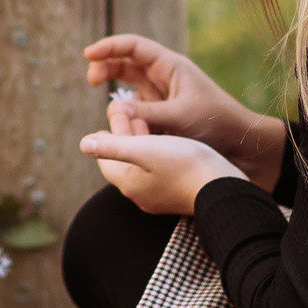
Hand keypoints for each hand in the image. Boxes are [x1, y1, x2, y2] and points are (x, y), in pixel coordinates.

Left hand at [80, 97, 248, 214]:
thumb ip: (113, 147)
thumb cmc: (185, 165)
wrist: (224, 188)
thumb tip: (83, 144)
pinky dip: (158, 153)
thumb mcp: (145, 150)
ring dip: (142, 142)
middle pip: (124, 161)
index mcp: (129, 183)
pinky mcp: (178, 195)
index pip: (106, 159)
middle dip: (125, 135)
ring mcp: (160, 197)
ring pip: (143, 165)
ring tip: (148, 121)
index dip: (107, 134)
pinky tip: (170, 140)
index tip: (114, 113)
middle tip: (128, 110)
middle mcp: (141, 194)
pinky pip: (161, 171)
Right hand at [82, 35, 287, 190]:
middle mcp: (164, 77)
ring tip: (110, 111)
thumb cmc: (216, 124)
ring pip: (128, 88)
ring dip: (114, 94)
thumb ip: (147, 113)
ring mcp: (161, 96)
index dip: (109, 47)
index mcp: (171, 66)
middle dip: (105, 67)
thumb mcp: (180, 117)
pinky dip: (124, 115)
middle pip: (126, 63)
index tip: (88, 54)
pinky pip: (135, 110)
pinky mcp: (161, 116)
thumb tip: (115, 107)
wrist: (241, 145)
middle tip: (91, 81)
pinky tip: (121, 126)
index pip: (133, 47)